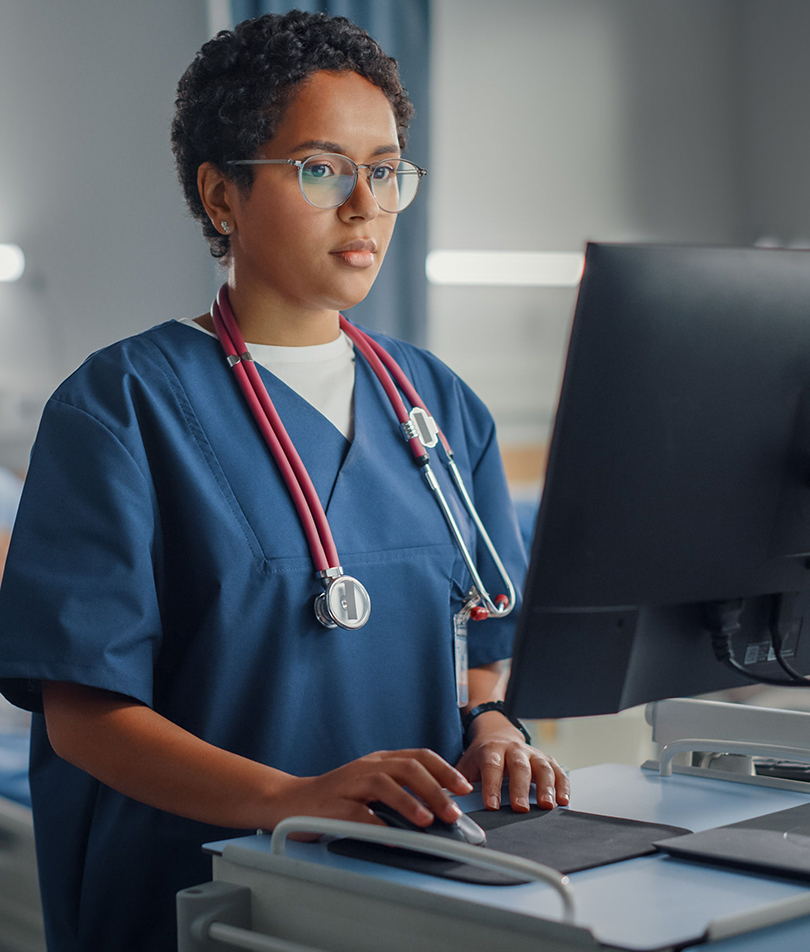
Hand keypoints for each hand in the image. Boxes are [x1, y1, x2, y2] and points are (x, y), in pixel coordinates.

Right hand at [268, 749, 473, 836]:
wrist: (288, 801)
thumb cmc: (335, 798)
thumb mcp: (371, 789)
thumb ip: (400, 794)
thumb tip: (438, 811)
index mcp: (379, 761)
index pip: (419, 756)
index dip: (444, 770)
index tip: (464, 788)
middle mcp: (366, 767)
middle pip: (407, 767)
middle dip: (434, 789)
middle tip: (452, 812)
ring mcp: (348, 784)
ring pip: (384, 784)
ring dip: (409, 802)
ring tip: (427, 821)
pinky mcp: (332, 805)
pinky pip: (357, 812)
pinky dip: (377, 824)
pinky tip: (391, 835)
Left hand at [455, 711, 568, 811]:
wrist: (496, 732)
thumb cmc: (481, 755)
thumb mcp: (466, 765)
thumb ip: (458, 783)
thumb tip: (447, 803)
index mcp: (491, 750)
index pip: (491, 766)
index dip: (492, 786)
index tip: (492, 806)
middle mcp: (514, 750)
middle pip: (519, 767)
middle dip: (520, 788)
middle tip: (521, 808)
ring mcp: (532, 753)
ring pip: (542, 767)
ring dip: (546, 786)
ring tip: (547, 806)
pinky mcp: (546, 759)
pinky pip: (558, 770)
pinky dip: (563, 785)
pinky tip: (564, 801)